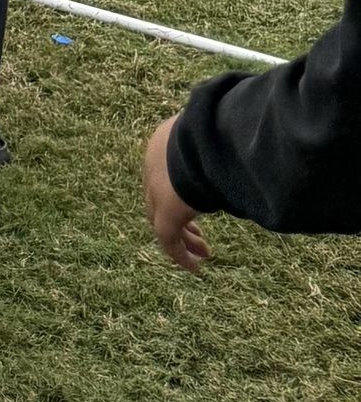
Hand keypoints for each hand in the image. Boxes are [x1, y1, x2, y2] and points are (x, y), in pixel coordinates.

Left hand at [143, 118, 209, 269]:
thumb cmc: (222, 133)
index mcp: (163, 142)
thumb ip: (224, 149)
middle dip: (182, 219)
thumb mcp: (219, 136)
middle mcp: (154, 164)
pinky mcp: (164, 211)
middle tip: (199, 238)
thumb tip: (248, 153)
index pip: (165, 172)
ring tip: (202, 255)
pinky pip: (167, 238)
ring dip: (184, 239)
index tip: (198, 206)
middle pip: (161, 198)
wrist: (209, 141)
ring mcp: (156, 188)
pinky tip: (194, 267)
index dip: (182, 192)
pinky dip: (179, 254)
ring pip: (163, 220)